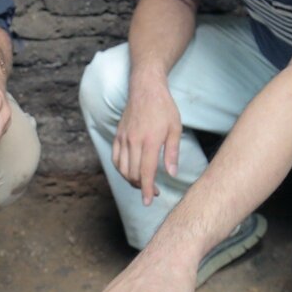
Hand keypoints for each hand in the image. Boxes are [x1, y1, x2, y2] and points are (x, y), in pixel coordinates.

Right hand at [115, 77, 182, 205]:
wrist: (146, 89)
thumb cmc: (164, 108)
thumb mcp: (176, 128)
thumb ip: (172, 152)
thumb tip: (172, 173)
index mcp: (149, 140)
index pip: (146, 172)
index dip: (148, 189)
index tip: (149, 202)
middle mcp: (133, 141)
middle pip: (133, 173)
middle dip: (142, 187)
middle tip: (155, 192)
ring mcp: (123, 138)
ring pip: (122, 168)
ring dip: (131, 180)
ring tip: (143, 183)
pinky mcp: (118, 135)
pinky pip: (116, 158)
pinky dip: (121, 170)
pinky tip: (130, 172)